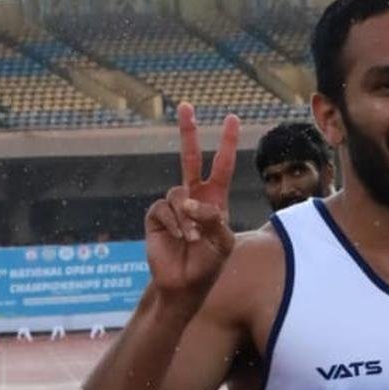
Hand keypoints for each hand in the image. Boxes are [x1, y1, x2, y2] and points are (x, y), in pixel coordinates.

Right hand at [145, 103, 239, 304]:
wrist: (185, 284)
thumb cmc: (209, 264)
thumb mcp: (223, 242)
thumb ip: (214, 219)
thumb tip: (191, 201)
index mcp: (215, 199)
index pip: (222, 165)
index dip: (227, 143)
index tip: (231, 118)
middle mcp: (193, 197)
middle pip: (189, 157)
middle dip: (188, 132)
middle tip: (185, 106)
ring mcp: (173, 205)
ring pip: (179, 194)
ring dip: (188, 218)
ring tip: (192, 239)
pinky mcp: (156, 215)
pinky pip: (164, 208)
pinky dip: (174, 223)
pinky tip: (178, 238)